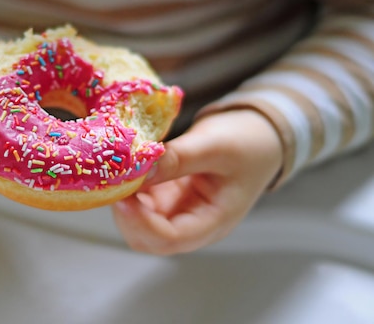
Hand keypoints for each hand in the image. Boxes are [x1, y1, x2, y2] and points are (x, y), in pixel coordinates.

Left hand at [112, 109, 282, 254]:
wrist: (258, 135)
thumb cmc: (247, 142)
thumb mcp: (216, 146)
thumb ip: (179, 158)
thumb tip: (139, 168)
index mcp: (213, 222)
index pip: (170, 238)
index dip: (141, 221)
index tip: (123, 193)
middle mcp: (192, 224)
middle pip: (147, 238)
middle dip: (127, 213)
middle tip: (115, 180)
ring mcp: (177, 211)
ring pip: (137, 222)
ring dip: (124, 200)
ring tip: (121, 170)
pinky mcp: (166, 197)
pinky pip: (138, 202)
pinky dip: (128, 188)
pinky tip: (127, 168)